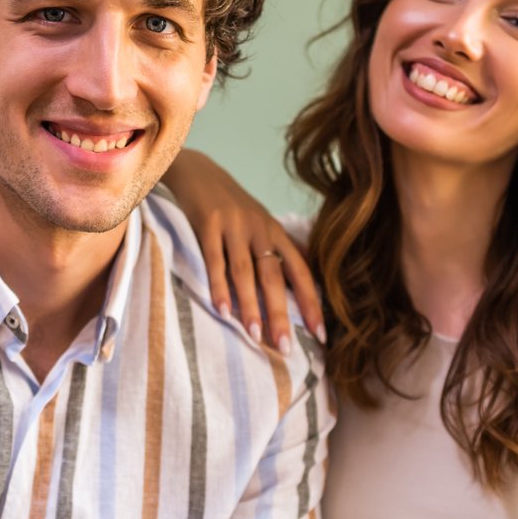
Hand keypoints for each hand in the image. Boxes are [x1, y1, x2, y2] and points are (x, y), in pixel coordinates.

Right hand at [163, 149, 323, 349]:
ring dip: (251, 306)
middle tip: (285, 347)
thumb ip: (280, 248)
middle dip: (281, 314)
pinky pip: (215, 261)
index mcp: (276, 232)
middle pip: (274, 277)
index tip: (320, 333)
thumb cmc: (231, 204)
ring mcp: (234, 227)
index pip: (300, 271)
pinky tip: (224, 311)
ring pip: (246, 273)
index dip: (311, 302)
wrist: (197, 171)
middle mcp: (259, 229)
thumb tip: (305, 276)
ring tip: (254, 336)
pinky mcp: (208, 225)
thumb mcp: (261, 222)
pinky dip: (219, 287)